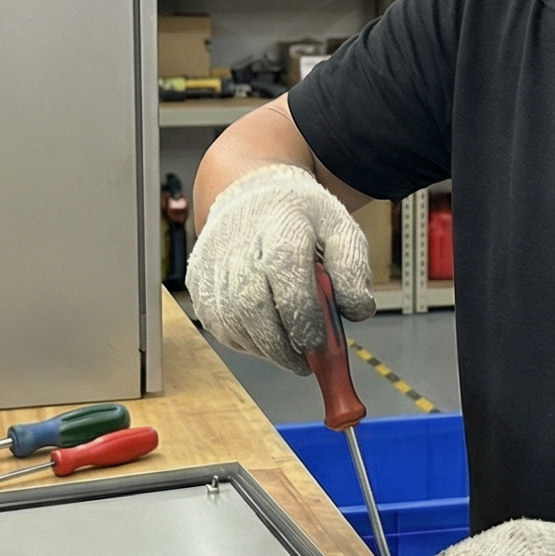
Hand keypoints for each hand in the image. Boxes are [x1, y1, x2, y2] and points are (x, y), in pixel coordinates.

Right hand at [186, 163, 376, 373]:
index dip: (306, 324)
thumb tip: (356, 311)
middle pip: (256, 312)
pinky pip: (222, 328)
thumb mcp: (339, 229)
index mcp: (281, 231)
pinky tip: (265, 330)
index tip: (321, 346)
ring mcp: (213, 268)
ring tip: (288, 343)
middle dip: (284, 347)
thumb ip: (353, 269)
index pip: (289, 286)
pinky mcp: (198, 285)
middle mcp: (239, 249)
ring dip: (266, 348)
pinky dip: (247, 340)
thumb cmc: (297, 217)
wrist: (249, 194)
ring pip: (236, 327)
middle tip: (306, 361)